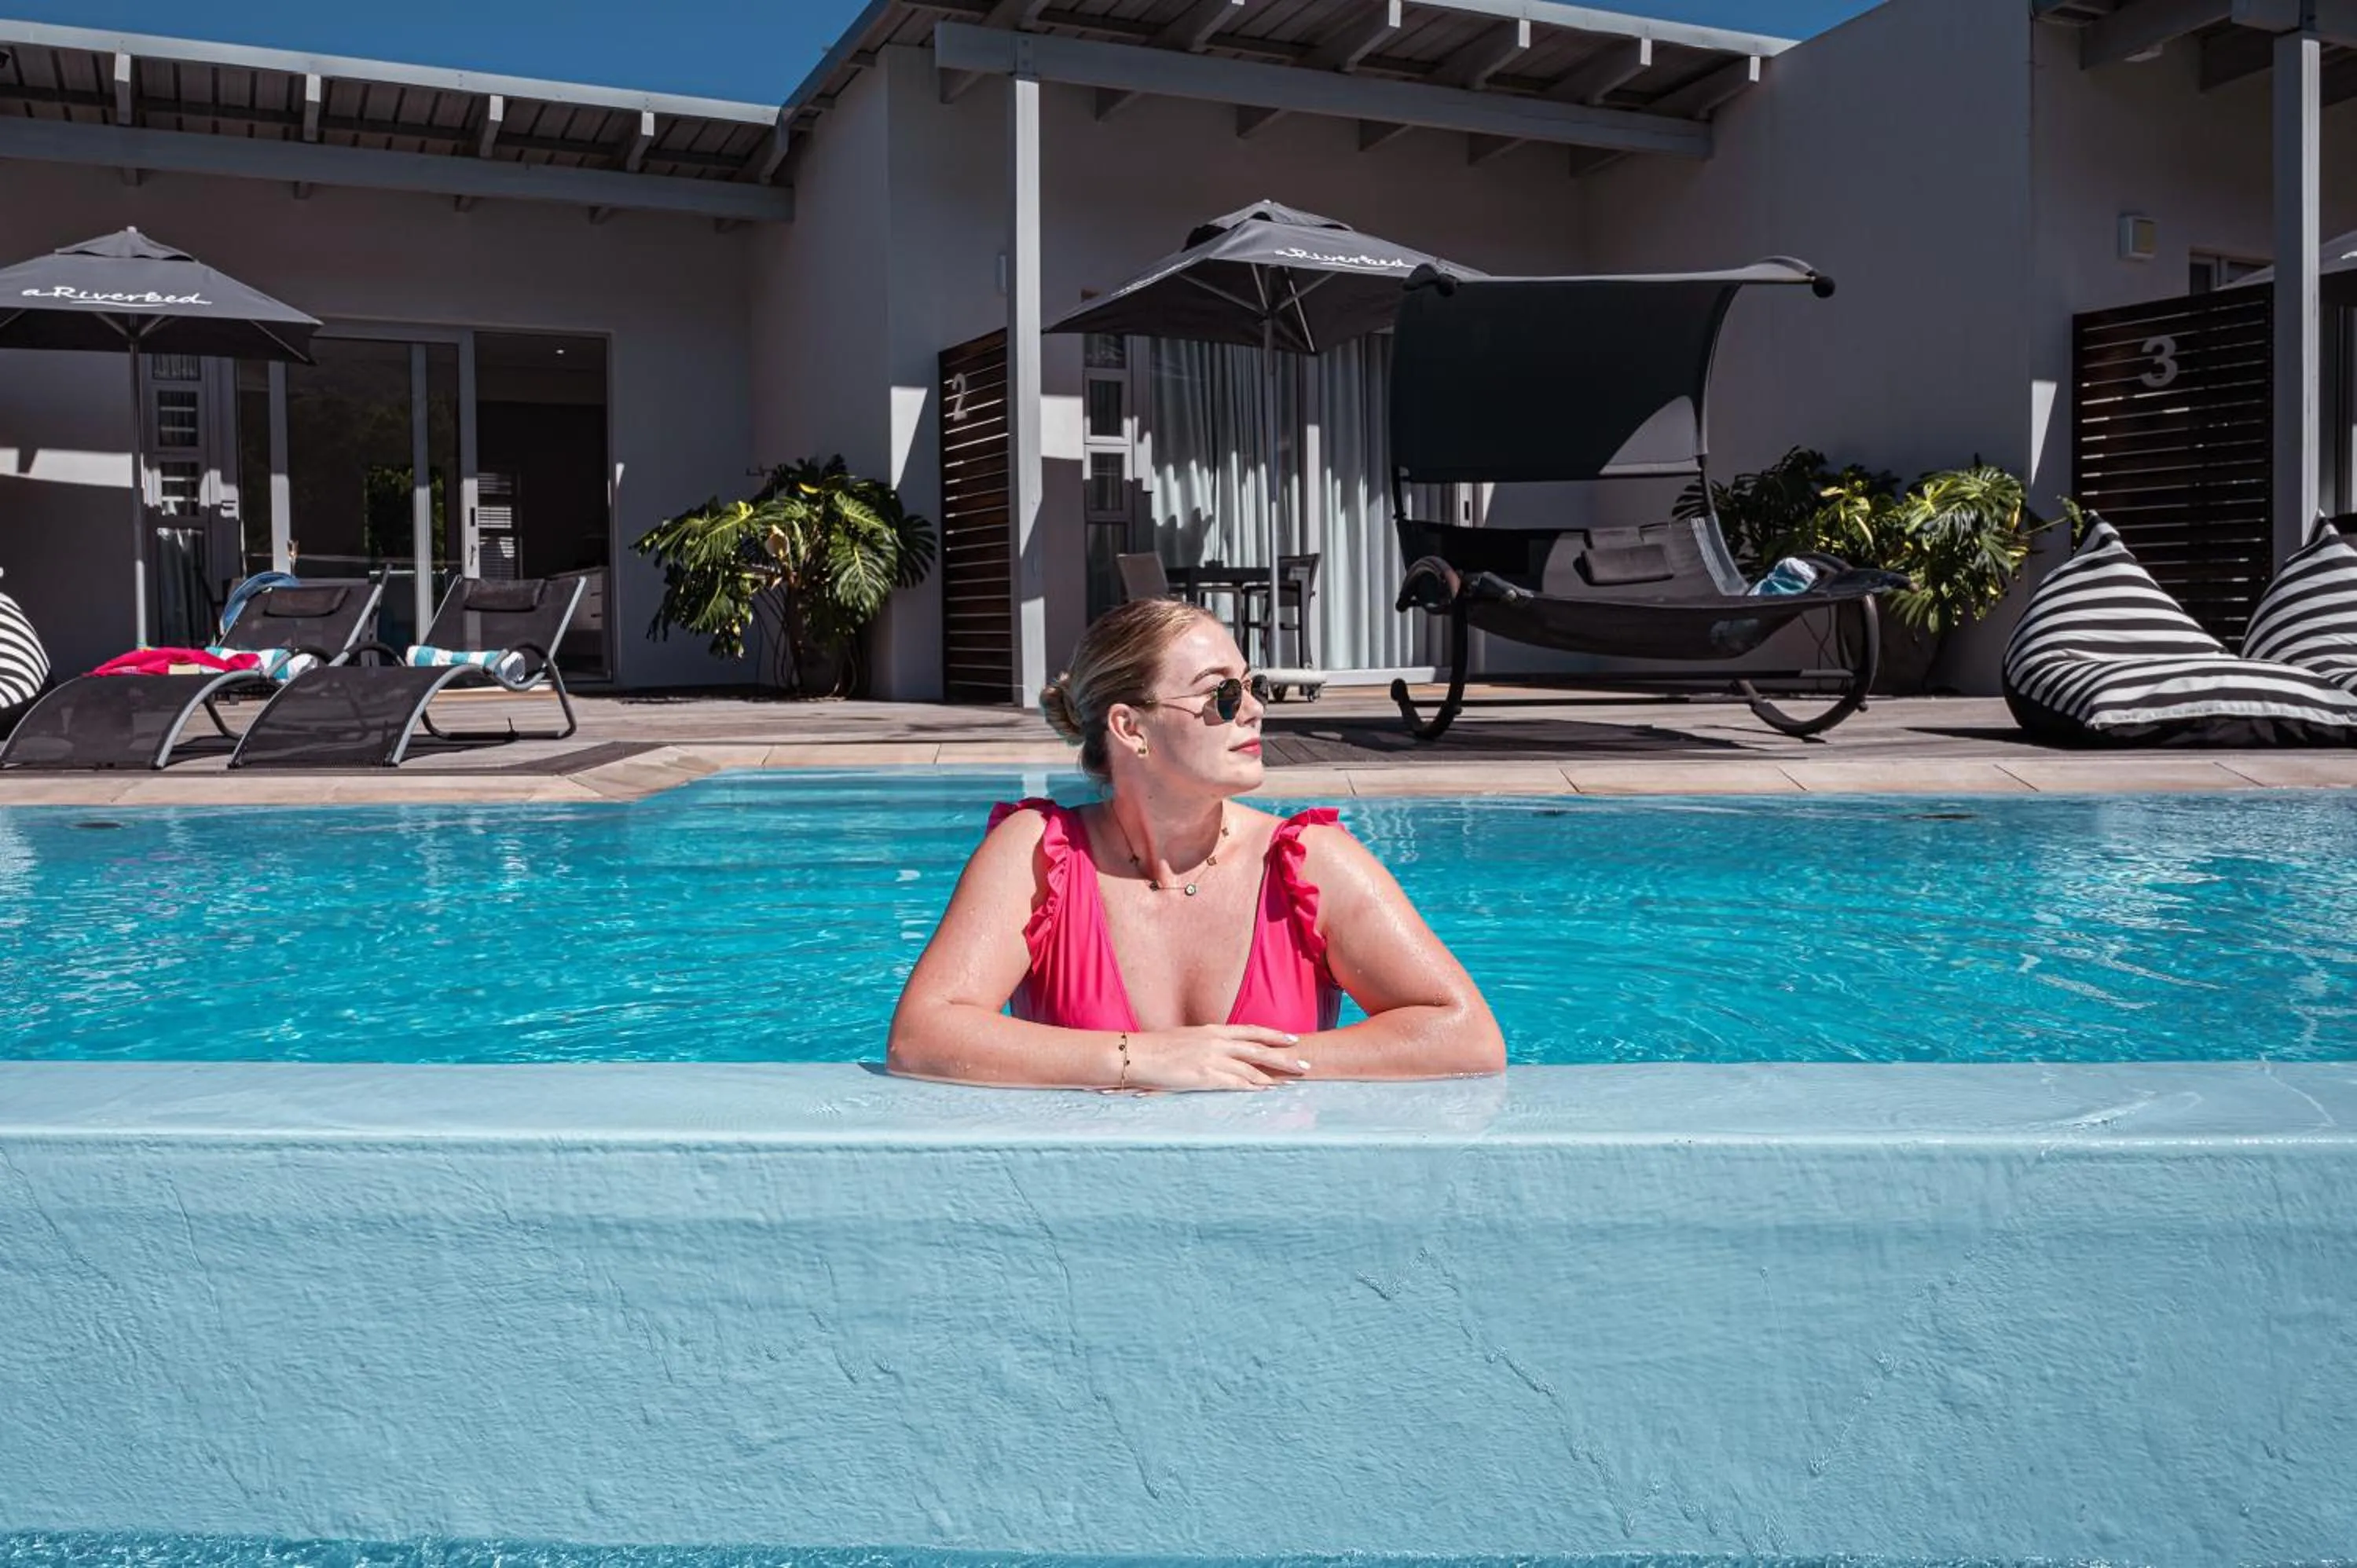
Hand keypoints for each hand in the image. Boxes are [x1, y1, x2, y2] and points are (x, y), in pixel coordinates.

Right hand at [1124, 1026, 1312, 1091]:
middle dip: (1284, 1057)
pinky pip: (1235, 1083)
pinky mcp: (1204, 1076)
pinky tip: (1265, 1091)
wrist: (1136, 1054)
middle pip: (1258, 1049)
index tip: (1292, 1038)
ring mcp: (1211, 1059)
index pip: (1250, 1031)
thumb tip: (1216, 1049)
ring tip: (1292, 1083)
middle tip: (1304, 1064)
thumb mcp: (1186, 1038)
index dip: (1273, 1035)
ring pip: (1251, 1068)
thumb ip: (1205, 1042)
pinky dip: (1253, 1087)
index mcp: (1212, 1030)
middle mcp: (1216, 1041)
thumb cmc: (1156, 1049)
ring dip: (1274, 1077)